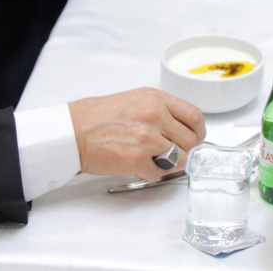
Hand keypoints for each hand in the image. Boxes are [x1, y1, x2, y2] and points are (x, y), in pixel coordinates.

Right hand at [68, 89, 205, 181]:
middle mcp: (154, 115)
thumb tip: (184, 129)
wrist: (74, 131)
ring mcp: (146, 138)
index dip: (198, 132)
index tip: (194, 139)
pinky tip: (138, 165)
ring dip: (167, 163)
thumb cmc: (100, 116)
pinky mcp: (136, 159)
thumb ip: (162, 111)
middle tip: (170, 152)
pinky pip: (160, 173)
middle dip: (184, 150)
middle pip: (191, 141)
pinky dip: (152, 173)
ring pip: (179, 160)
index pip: (195, 117)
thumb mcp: (137, 100)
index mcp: (156, 99)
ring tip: (150, 158)